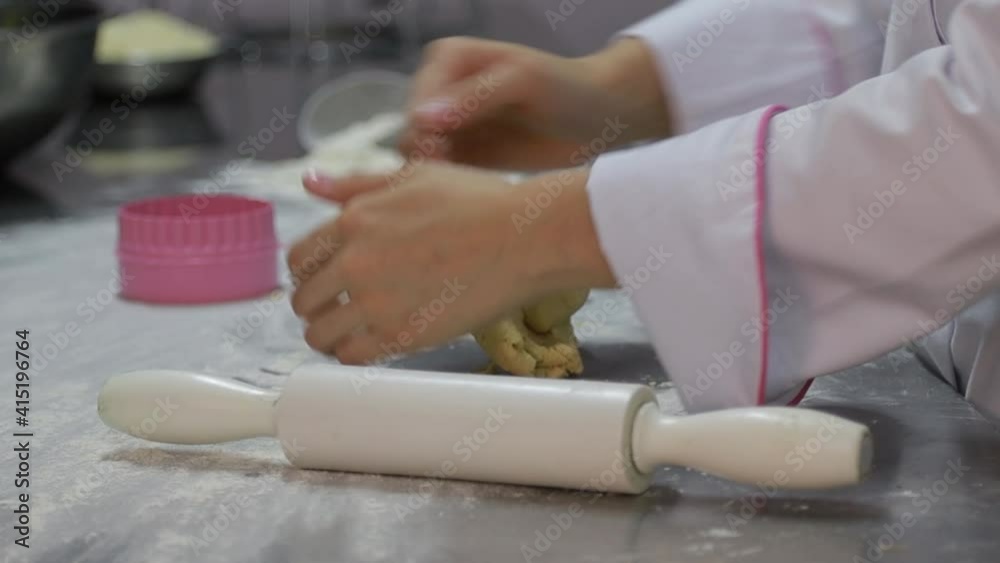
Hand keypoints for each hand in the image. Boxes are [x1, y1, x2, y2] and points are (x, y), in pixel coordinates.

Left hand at [287, 164, 614, 363]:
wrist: (524, 238)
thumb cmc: (478, 201)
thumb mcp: (413, 175)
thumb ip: (356, 184)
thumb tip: (309, 181)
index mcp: (354, 220)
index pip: (299, 258)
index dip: (306, 272)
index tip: (323, 280)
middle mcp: (356, 262)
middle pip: (304, 299)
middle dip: (315, 305)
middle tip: (335, 309)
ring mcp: (377, 302)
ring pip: (320, 334)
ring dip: (327, 335)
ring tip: (348, 333)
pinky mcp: (402, 336)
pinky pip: (352, 357)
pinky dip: (352, 355)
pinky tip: (368, 346)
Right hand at [400, 37, 670, 170]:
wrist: (598, 117)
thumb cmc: (567, 88)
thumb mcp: (524, 82)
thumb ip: (474, 97)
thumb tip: (423, 118)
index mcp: (448, 59)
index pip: (417, 103)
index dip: (425, 133)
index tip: (445, 158)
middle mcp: (441, 88)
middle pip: (411, 132)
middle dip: (428, 158)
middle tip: (457, 183)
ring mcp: (449, 124)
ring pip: (419, 158)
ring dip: (433, 178)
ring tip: (466, 192)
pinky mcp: (462, 155)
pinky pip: (438, 175)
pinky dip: (445, 188)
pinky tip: (469, 199)